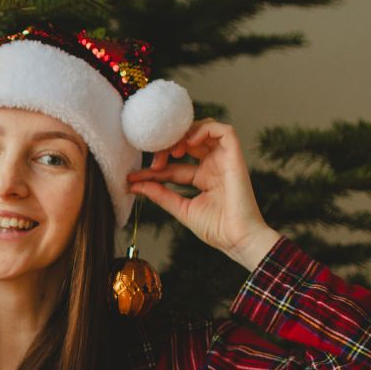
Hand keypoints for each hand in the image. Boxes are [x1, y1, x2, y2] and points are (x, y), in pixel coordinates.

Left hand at [125, 118, 279, 267]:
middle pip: (187, 143)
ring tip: (171, 151)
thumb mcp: (181, 209)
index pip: (172, 168)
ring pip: (206, 130)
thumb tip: (135, 186)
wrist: (238, 239)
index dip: (152, 170)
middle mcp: (213, 166)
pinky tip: (189, 143)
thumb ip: (161, 195)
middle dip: (167, 147)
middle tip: (154, 162)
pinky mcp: (235, 157)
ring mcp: (225, 161)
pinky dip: (205, 130)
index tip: (132, 178)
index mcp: (202, 178)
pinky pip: (225, 131)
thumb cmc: (216, 229)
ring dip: (185, 134)